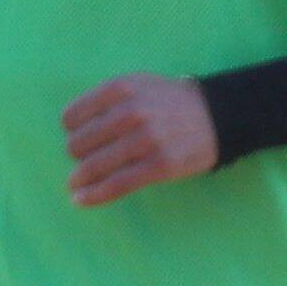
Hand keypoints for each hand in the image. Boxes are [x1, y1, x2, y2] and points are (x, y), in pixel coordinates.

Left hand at [64, 73, 220, 205]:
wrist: (215, 116)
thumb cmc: (168, 102)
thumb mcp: (137, 85)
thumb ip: (105, 100)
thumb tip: (71, 130)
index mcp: (121, 88)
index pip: (73, 117)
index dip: (71, 131)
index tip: (77, 137)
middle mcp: (131, 112)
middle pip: (80, 143)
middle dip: (78, 155)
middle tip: (86, 159)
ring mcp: (146, 140)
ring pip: (94, 166)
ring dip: (79, 178)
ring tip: (75, 184)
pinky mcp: (159, 166)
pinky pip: (117, 184)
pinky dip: (94, 195)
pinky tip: (80, 200)